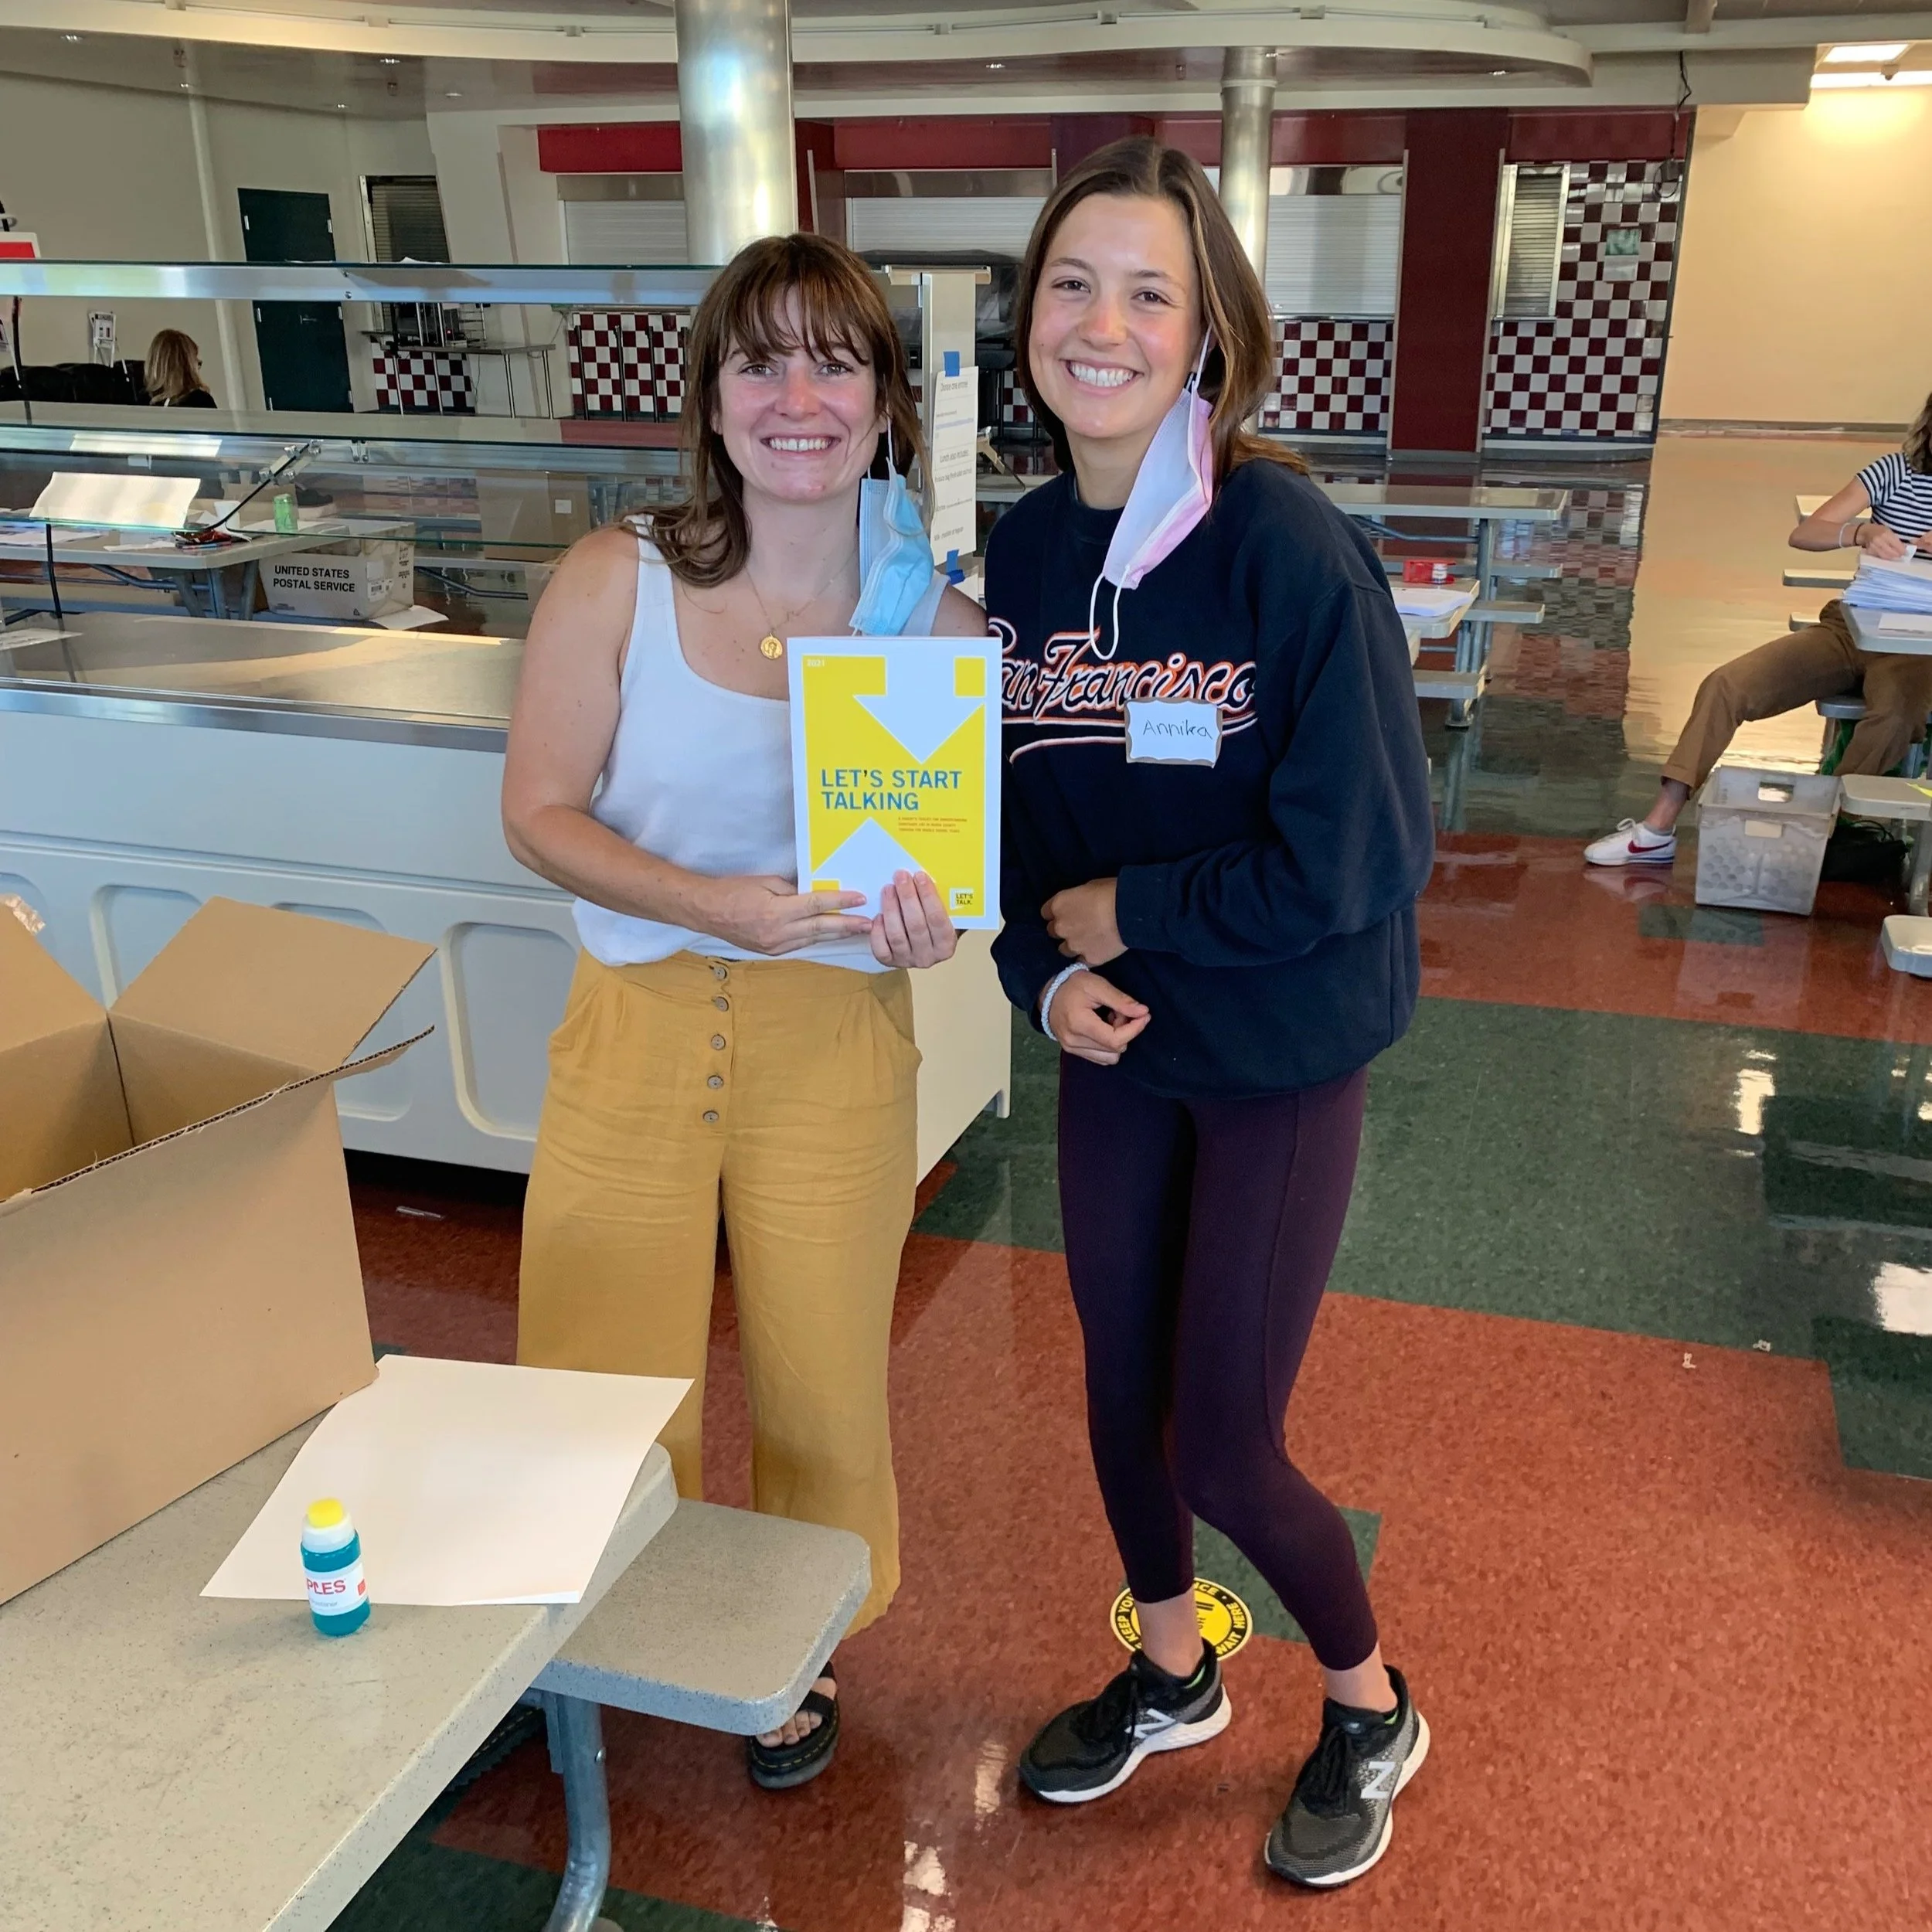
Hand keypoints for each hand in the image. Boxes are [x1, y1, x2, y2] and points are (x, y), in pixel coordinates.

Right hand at [695, 875, 870, 954]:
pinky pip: (802, 944)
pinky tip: (832, 935)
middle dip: (848, 925)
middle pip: (820, 928)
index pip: (815, 905)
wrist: (706, 912)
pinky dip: (818, 938)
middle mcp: (778, 933)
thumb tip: (816, 895)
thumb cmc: (734, 890)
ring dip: (837, 934)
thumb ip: (793, 890)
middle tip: (870, 922)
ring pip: (814, 939)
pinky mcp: (773, 952)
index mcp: (775, 912)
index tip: (860, 898)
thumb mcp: (765, 882)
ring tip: (858, 930)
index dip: (840, 902)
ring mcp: (775, 946)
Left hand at [869, 870, 958, 968]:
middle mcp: (928, 957)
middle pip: (916, 925)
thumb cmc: (933, 924)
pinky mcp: (890, 961)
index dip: (928, 896)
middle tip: (901, 876)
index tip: (920, 876)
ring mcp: (907, 960)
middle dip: (907, 897)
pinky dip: (878, 931)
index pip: (937, 919)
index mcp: (946, 945)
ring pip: (897, 935)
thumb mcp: (945, 915)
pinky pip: (881, 948)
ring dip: (891, 909)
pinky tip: (878, 915)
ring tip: (888, 889)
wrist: (924, 945)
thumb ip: (939, 901)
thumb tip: (924, 877)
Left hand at [1043, 878, 1124, 966]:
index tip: (1067, 913)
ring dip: (1072, 945)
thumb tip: (1079, 905)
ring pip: (1063, 950)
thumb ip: (1076, 900)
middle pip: (1053, 932)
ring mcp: (1073, 945)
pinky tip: (1096, 951)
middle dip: (1063, 929)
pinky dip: (1087, 957)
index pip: (1046, 913)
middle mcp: (1061, 927)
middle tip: (1079, 927)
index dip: (1057, 914)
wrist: (1129, 912)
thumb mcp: (1088, 887)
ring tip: (1087, 941)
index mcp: (1058, 905)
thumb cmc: (1111, 891)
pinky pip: (1082, 961)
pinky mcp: (1088, 959)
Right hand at [1047, 970, 1149, 1065]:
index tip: (1144, 1015)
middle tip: (1119, 1012)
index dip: (1135, 1029)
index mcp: (1079, 1024)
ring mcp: (1072, 1049)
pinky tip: (1102, 1029)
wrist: (1048, 993)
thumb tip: (1143, 1012)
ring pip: (1110, 1057)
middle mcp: (1074, 1041)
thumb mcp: (1097, 985)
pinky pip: (1100, 1058)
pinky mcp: (1072, 1051)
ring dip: (1117, 1040)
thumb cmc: (1073, 986)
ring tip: (1110, 1021)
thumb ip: (1121, 1000)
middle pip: (1115, 1049)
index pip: (1115, 1040)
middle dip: (1125, 1031)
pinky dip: (1108, 1046)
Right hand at [1860, 521, 1910, 560]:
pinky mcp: (1870, 552)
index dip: (1902, 550)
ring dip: (1892, 557)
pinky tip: (1888, 556)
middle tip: (1902, 556)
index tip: (1906, 553)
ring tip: (1896, 556)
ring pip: (1885, 556)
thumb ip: (1895, 539)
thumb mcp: (1888, 531)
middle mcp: (1878, 541)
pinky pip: (1879, 557)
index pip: (1896, 545)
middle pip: (1891, 552)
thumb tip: (1903, 547)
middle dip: (1897, 555)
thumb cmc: (1878, 530)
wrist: (1864, 533)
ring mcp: (1873, 547)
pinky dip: (1885, 557)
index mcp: (1885, 534)